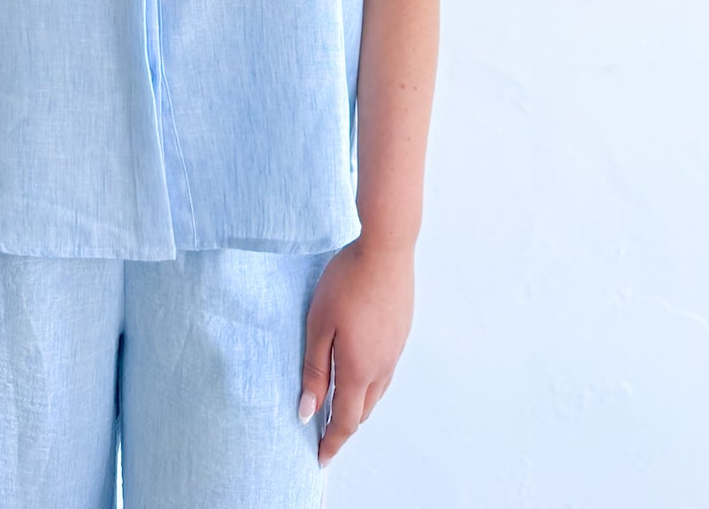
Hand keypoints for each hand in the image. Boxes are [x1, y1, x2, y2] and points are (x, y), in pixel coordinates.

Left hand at [299, 235, 414, 468]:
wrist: (386, 249)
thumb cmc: (347, 282)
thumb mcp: (319, 324)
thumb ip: (314, 370)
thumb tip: (307, 410)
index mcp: (359, 369)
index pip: (344, 420)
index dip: (331, 442)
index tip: (321, 458)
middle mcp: (382, 366)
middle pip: (362, 411)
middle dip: (343, 426)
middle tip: (323, 431)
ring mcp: (395, 350)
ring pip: (376, 392)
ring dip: (357, 404)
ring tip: (338, 403)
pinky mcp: (401, 333)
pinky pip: (385, 371)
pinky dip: (369, 383)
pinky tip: (359, 369)